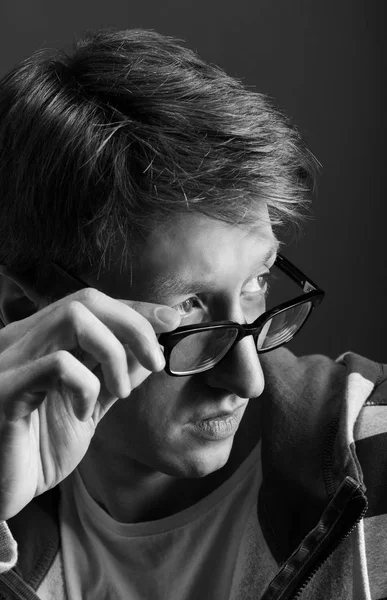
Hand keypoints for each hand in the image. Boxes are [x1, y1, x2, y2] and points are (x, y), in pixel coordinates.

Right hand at [0, 288, 180, 519]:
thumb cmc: (37, 450)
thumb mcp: (87, 409)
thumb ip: (114, 378)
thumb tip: (151, 350)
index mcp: (40, 341)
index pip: (91, 303)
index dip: (135, 309)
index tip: (170, 321)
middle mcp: (22, 341)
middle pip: (86, 301)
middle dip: (134, 325)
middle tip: (155, 360)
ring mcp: (10, 361)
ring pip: (73, 318)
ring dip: (113, 352)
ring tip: (120, 389)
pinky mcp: (5, 389)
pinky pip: (58, 365)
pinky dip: (86, 386)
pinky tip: (82, 413)